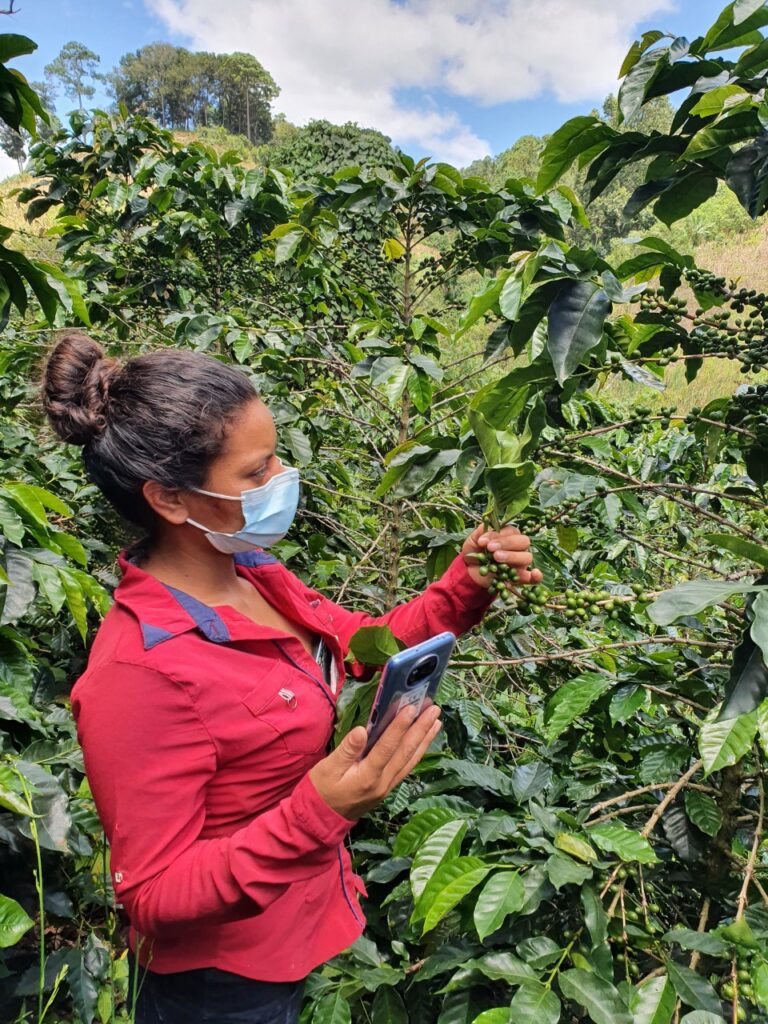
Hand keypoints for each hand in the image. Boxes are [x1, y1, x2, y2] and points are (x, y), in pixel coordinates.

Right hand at [309, 704, 441, 819]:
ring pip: (410, 760)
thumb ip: (346, 750)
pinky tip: (424, 741)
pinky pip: (407, 767)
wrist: (322, 818)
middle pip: (405, 752)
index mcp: (367, 776)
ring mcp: (388, 786)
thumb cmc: (322, 790)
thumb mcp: (327, 768)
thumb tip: (362, 730)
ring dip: (424, 739)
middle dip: (421, 729)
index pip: (387, 747)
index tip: (411, 708)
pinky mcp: (388, 787)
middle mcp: (383, 782)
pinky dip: (418, 752)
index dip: (400, 727)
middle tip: (434, 709)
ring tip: (436, 721)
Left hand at [461, 523, 542, 588]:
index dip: (498, 535)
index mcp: (509, 535)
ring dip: (512, 557)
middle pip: (523, 542)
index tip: (482, 541)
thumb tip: (489, 528)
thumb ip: (481, 531)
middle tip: (490, 549)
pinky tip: (535, 574)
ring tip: (496, 558)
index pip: (511, 531)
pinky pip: (533, 579)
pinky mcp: (519, 578)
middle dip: (507, 544)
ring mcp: (520, 563)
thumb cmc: (475, 551)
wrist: (469, 570)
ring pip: (526, 557)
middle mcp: (518, 548)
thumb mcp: (474, 539)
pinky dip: (536, 577)